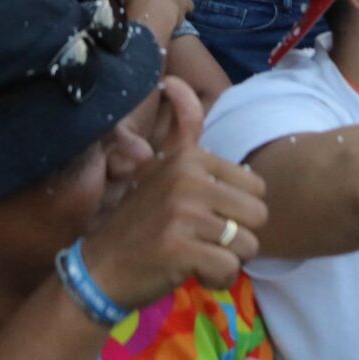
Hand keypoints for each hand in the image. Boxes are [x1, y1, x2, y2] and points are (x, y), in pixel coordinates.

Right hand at [76, 79, 266, 308]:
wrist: (100, 268)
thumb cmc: (139, 222)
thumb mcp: (160, 168)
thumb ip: (179, 128)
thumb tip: (175, 80)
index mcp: (190, 157)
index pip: (256, 188)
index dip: (237, 211)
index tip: (205, 218)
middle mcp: (188, 178)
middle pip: (258, 215)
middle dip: (237, 237)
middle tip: (203, 241)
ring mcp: (183, 213)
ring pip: (247, 245)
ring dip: (227, 260)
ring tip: (197, 256)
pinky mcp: (181, 248)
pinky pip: (229, 268)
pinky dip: (216, 278)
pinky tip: (192, 273)